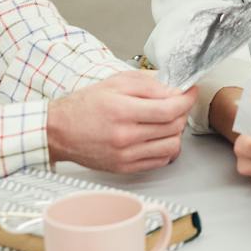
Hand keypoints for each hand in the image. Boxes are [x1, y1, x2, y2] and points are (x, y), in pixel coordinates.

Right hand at [47, 71, 193, 173]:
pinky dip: (166, 148)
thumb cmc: (85, 105)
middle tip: (177, 103)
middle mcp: (125, 136)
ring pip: (172, 146)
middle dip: (182, 112)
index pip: (170, 109)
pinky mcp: (125, 168)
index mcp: (123, 111)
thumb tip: (175, 89)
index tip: (190, 92)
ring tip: (166, 121)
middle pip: (174, 127)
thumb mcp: (116, 82)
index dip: (187, 99)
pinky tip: (157, 137)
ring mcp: (126, 155)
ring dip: (176, 132)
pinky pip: (160, 161)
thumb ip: (149, 84)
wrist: (60, 131)